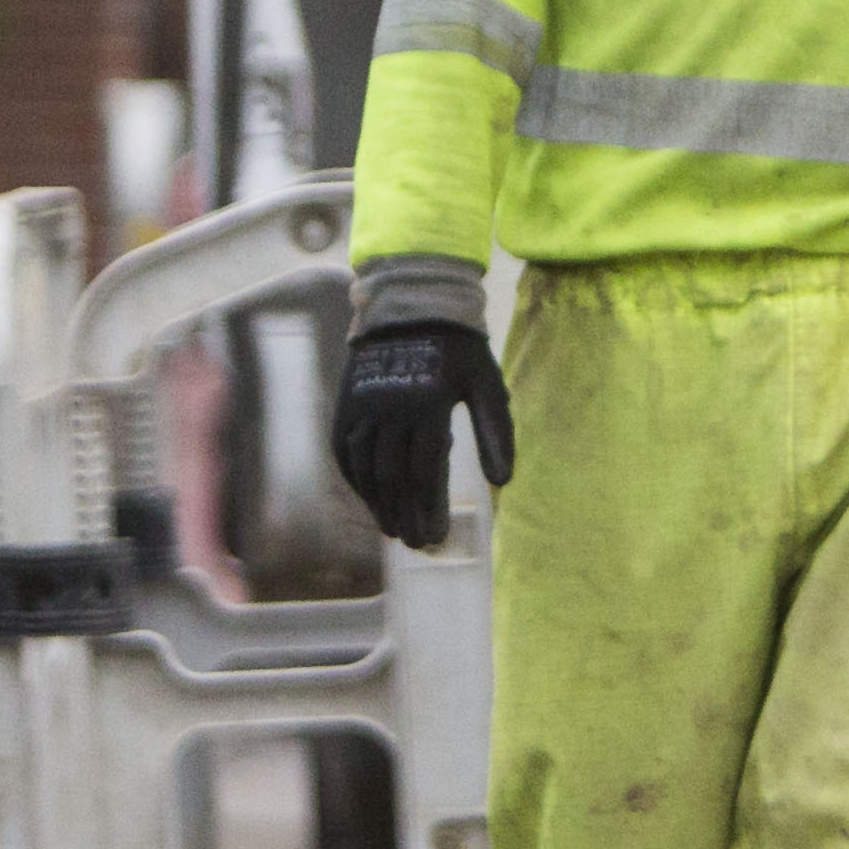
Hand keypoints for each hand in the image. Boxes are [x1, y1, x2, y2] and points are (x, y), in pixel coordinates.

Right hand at [335, 321, 515, 550]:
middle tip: (416, 544)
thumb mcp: (487, 384)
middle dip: (404, 515)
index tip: (437, 537)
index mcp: (428, 403)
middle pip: (393, 477)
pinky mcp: (345, 403)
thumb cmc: (458, 349)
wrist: (411, 304)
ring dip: (378, 504)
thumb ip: (496, 431)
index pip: (425, 470)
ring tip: (394, 530)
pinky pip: (344, 451)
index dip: (429, 508)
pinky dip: (356, 480)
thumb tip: (504, 481)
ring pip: (366, 468)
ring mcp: (362, 405)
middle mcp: (390, 406)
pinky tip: (370, 499)